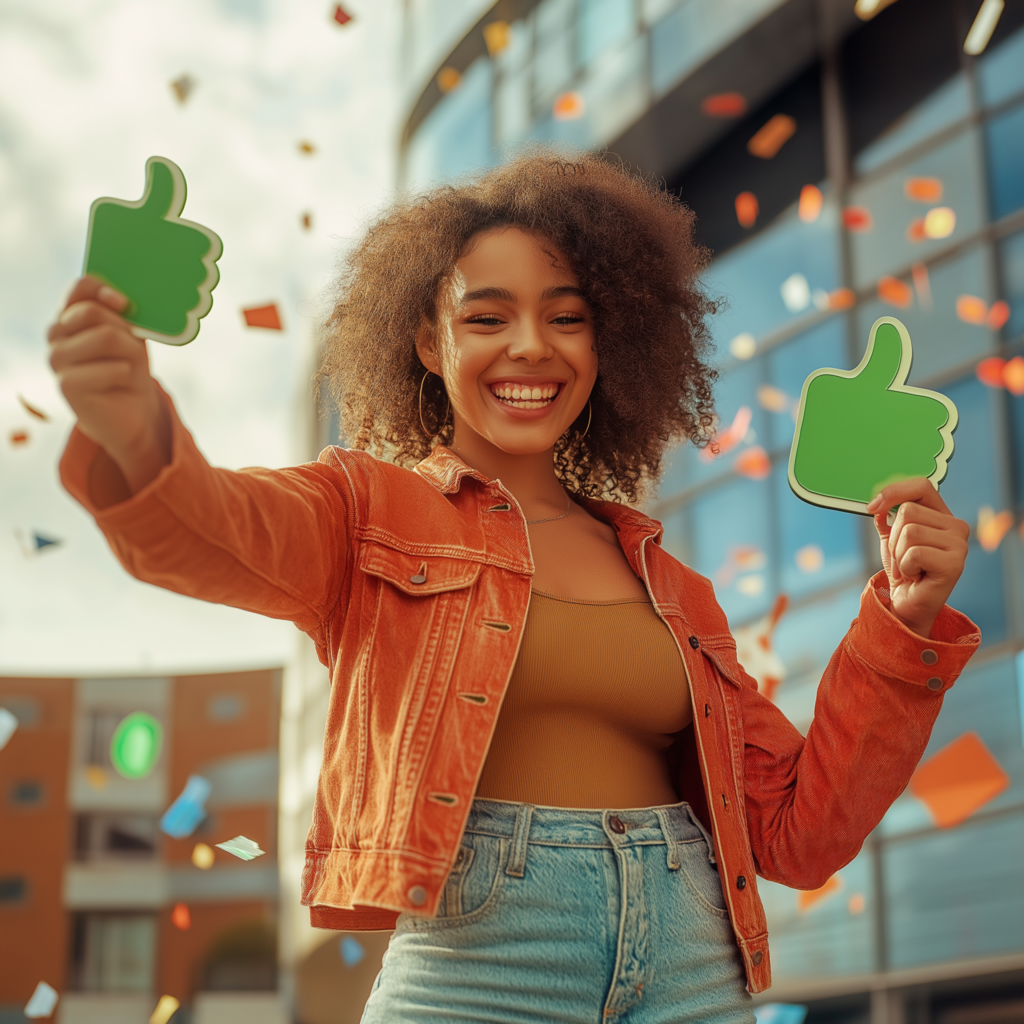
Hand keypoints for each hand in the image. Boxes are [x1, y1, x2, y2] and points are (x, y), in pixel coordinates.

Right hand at [48, 275, 170, 493]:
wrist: (131, 411)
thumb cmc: (129, 368)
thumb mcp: (131, 336)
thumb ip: (124, 315)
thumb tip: (126, 299)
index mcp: (70, 316)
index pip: (81, 287)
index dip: (104, 289)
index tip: (125, 303)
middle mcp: (56, 333)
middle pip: (93, 312)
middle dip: (125, 330)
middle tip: (134, 351)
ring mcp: (56, 358)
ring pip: (105, 337)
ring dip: (130, 354)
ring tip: (127, 369)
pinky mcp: (66, 384)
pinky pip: (111, 367)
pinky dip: (126, 375)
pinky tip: (119, 384)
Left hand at [866, 479, 968, 637]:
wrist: (907, 603)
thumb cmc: (903, 569)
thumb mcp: (890, 536)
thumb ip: (887, 514)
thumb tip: (877, 502)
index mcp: (943, 515)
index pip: (921, 486)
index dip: (894, 492)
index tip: (872, 507)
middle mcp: (957, 526)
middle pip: (908, 511)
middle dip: (893, 537)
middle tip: (903, 557)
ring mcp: (960, 545)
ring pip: (909, 531)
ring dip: (898, 554)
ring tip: (909, 567)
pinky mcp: (955, 564)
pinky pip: (914, 553)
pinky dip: (905, 567)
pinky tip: (916, 576)